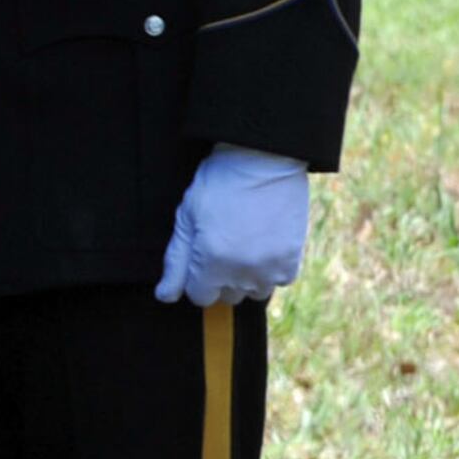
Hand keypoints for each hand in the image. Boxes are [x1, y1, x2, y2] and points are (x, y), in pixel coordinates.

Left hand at [155, 143, 311, 305]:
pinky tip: (263, 245)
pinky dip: (270, 270)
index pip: (200, 297)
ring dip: (247, 277)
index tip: (200, 256)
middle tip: (222, 244)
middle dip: (220, 278)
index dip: (195, 279)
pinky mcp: (293, 260)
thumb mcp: (186, 218)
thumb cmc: (217, 185)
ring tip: (244, 244)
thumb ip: (176, 262)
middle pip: (227, 296)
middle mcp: (244, 271)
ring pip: (254, 292)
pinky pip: (279, 281)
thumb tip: (165, 296)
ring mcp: (271, 268)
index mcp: (213, 262)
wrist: (263, 161)